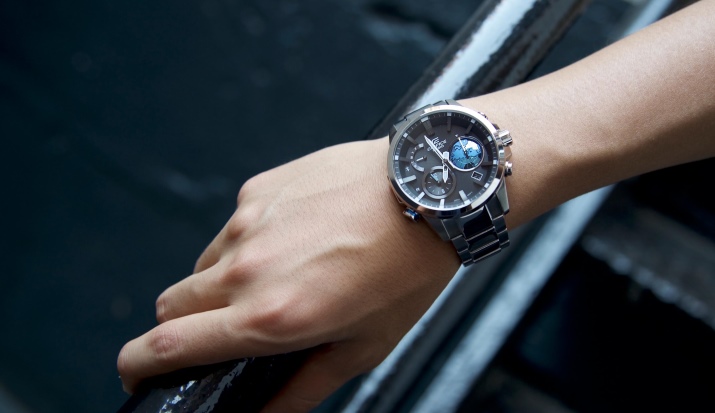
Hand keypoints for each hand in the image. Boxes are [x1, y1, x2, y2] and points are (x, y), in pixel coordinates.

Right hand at [117, 137, 459, 411]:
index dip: (137, 364)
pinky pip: (234, 227)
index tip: (135, 371)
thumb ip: (303, 388)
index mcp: (271, 316)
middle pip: (171, 304)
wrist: (427, 191)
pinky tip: (297, 238)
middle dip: (182, 326)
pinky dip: (250, 243)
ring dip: (222, 282)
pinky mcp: (259, 188)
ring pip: (204, 265)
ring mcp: (248, 221)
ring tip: (282, 277)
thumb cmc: (405, 271)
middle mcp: (248, 267)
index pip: (169, 344)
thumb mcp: (363, 346)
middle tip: (223, 328)